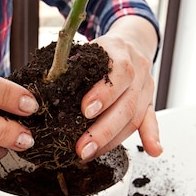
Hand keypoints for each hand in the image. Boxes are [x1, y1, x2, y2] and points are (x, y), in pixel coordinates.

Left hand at [75, 16, 162, 160]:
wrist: (131, 42)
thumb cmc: (101, 50)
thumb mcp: (86, 48)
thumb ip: (68, 65)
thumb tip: (42, 88)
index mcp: (120, 52)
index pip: (119, 72)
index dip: (104, 93)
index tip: (85, 110)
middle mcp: (138, 70)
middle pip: (127, 103)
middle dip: (103, 130)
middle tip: (82, 147)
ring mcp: (146, 88)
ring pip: (135, 117)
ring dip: (112, 140)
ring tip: (90, 154)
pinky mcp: (149, 102)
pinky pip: (152, 120)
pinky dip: (152, 137)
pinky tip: (153, 151)